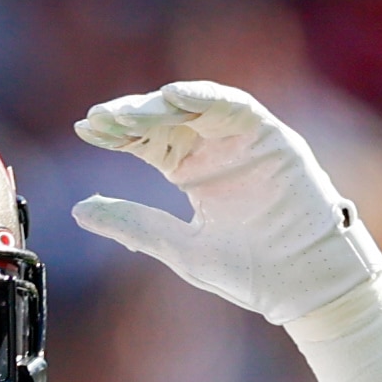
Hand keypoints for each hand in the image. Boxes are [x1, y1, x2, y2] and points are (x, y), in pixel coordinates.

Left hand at [71, 80, 381, 327]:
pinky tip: (175, 95)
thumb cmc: (250, 272)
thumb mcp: (179, 246)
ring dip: (161, 105)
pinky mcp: (272, 138)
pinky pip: (237, 107)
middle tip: (101, 119)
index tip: (85, 129)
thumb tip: (78, 209)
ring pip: (195, 107)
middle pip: (165, 119)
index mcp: (191, 171)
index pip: (147, 141)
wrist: (304, 286)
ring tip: (130, 113)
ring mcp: (243, 141)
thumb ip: (134, 225)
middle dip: (132, 116)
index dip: (117, 133)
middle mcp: (215, 149)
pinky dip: (207, 96)